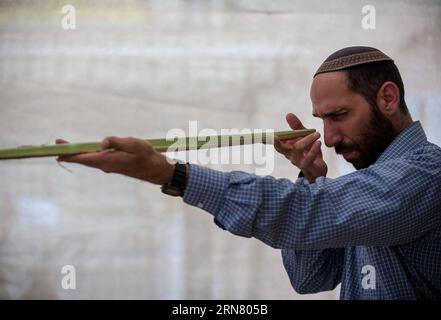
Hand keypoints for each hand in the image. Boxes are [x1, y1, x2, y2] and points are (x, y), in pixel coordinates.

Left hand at [56, 137, 174, 184]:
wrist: (156, 169)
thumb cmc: (147, 156)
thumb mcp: (133, 144)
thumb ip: (116, 142)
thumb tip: (101, 143)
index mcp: (109, 160)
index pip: (84, 158)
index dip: (70, 154)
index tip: (57, 152)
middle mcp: (106, 165)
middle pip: (84, 159)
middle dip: (71, 153)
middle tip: (58, 146)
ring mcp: (110, 166)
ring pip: (91, 160)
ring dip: (80, 154)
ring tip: (69, 148)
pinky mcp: (114, 165)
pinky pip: (98, 160)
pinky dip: (89, 155)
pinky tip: (88, 152)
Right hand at [274, 113, 327, 182]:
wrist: (318, 170)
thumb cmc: (309, 152)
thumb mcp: (304, 137)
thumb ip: (297, 127)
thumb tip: (288, 114)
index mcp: (286, 147)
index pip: (275, 142)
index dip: (267, 139)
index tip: (260, 136)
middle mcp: (289, 155)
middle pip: (280, 148)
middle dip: (276, 143)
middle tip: (274, 136)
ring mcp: (297, 161)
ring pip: (297, 149)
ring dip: (306, 140)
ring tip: (317, 134)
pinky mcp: (307, 166)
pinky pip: (308, 158)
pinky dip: (313, 150)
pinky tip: (318, 143)